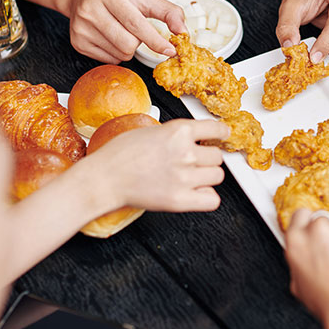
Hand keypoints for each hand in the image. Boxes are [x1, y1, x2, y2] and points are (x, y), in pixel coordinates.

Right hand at [68, 0, 186, 62]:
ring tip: (122, 29)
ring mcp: (81, 27)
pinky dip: (116, 52)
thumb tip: (183, 32)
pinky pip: (109, 60)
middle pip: (128, 44)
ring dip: (129, 47)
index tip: (170, 50)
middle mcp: (89, 9)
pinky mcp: (77, 42)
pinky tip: (110, 35)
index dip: (156, 40)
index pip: (136, 24)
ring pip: (120, 54)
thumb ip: (167, 11)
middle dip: (140, 41)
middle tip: (135, 27)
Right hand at [81, 119, 228, 211]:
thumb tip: (189, 138)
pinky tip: (195, 193)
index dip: (221, 133)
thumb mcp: (149, 131)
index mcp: (178, 131)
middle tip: (194, 163)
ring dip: (207, 177)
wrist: (104, 178)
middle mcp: (185, 152)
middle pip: (217, 156)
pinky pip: (212, 199)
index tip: (224, 135)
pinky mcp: (180, 199)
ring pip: (217, 176)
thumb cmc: (118, 155)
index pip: (215, 128)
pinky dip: (206, 197)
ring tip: (190, 177)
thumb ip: (173, 134)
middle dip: (207, 159)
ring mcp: (184, 177)